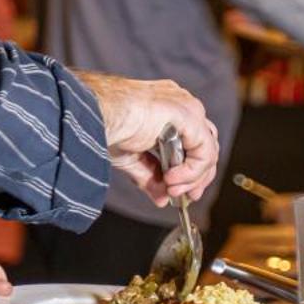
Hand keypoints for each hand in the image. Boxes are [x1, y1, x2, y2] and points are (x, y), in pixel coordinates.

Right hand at [73, 71, 219, 205]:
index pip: (194, 142)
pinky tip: (172, 179)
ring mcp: (186, 107)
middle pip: (206, 146)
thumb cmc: (104, 125)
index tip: (182, 192)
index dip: (192, 171)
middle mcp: (181, 104)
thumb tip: (162, 198)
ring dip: (192, 178)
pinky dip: (192, 171)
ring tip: (172, 189)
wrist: (95, 114)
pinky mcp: (188, 115)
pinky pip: (204, 150)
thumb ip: (150, 177)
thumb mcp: (131, 159)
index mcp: (168, 110)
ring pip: (208, 150)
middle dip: (198, 177)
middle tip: (186, 197)